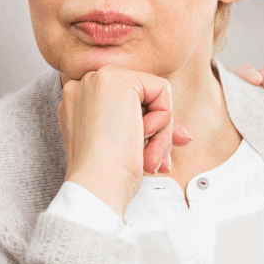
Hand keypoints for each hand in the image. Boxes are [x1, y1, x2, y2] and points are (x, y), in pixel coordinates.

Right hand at [57, 66, 191, 217]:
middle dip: (159, 130)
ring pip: (154, 96)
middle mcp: (85, 83)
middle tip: (157, 161)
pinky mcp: (120, 80)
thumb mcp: (124, 146)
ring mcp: (99, 78)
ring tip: (147, 157)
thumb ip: (146, 129)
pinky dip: (163, 121)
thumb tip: (184, 136)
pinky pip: (162, 92)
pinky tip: (143, 138)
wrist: (96, 185)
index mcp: (79, 100)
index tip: (153, 157)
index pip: (128, 103)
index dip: (147, 126)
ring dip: (160, 132)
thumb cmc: (107, 176)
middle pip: (142, 98)